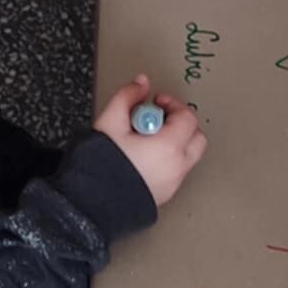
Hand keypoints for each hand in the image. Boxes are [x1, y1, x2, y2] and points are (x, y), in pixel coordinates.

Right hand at [95, 74, 206, 208]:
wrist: (91, 204)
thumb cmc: (100, 167)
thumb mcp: (110, 122)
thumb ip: (127, 97)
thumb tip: (141, 84)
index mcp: (169, 147)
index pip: (187, 117)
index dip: (172, 103)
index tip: (155, 102)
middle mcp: (177, 166)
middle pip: (196, 137)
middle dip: (180, 123)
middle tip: (156, 119)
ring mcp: (173, 183)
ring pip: (188, 155)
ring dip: (175, 142)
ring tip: (146, 139)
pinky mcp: (165, 194)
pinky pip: (177, 170)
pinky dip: (168, 159)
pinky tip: (143, 157)